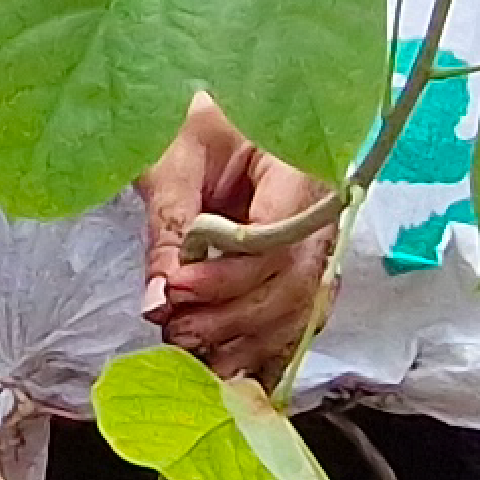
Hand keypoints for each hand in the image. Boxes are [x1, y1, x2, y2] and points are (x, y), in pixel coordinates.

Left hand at [139, 99, 334, 381]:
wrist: (207, 114)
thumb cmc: (190, 123)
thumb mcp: (170, 163)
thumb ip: (167, 231)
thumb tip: (157, 303)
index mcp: (298, 163)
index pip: (279, 236)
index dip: (228, 275)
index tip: (175, 287)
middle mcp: (322, 207)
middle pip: (294, 281)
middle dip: (232, 315)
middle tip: (175, 326)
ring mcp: (318, 240)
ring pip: (300, 308)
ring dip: (245, 339)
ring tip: (188, 345)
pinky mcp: (301, 266)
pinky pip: (297, 317)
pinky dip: (263, 346)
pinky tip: (226, 365)